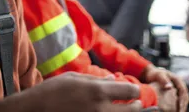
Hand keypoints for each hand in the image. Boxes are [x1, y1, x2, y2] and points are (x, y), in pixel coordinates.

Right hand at [0, 72, 143, 111]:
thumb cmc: (51, 93)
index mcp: (97, 91)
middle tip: (136, 104)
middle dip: (137, 106)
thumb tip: (114, 79)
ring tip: (128, 111)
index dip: (134, 91)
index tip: (133, 92)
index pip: (130, 91)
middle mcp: (100, 109)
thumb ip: (96, 79)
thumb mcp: (72, 79)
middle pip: (133, 110)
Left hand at [140, 65, 188, 110]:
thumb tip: (170, 87)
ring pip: (183, 100)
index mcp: (177, 79)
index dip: (182, 100)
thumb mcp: (158, 75)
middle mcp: (179, 84)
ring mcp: (178, 89)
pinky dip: (178, 106)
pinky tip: (175, 111)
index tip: (180, 108)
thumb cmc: (154, 74)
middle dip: (183, 106)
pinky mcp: (175, 93)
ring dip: (182, 107)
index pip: (183, 91)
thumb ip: (163, 80)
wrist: (150, 74)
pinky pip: (179, 101)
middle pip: (185, 97)